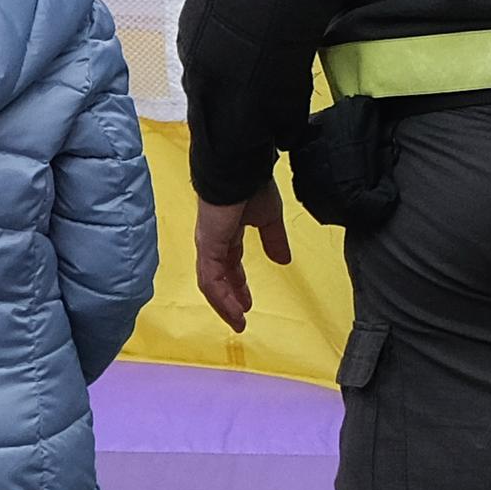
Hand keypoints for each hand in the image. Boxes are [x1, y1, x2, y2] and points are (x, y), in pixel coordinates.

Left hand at [192, 191, 287, 331]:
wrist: (240, 167)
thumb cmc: (251, 184)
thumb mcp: (268, 218)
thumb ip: (273, 240)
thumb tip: (283, 260)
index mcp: (226, 232)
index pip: (228, 264)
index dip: (237, 285)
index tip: (247, 302)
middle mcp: (213, 240)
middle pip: (216, 278)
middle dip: (229, 300)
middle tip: (240, 318)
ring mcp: (208, 244)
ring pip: (211, 283)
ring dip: (224, 305)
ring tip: (238, 322)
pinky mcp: (207, 246)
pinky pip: (211, 280)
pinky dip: (222, 298)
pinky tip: (235, 310)